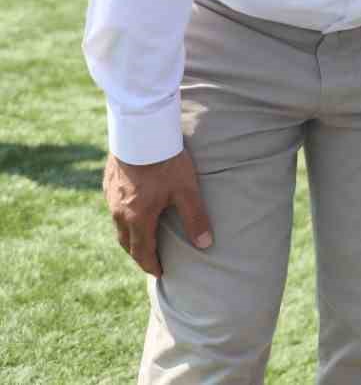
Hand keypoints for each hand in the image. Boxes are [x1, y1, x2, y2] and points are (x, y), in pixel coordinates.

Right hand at [103, 149, 212, 276]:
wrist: (140, 132)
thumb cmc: (165, 161)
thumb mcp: (186, 190)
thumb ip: (195, 218)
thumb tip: (206, 244)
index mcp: (137, 218)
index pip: (141, 252)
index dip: (151, 265)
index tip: (160, 273)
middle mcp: (118, 212)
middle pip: (126, 242)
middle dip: (138, 254)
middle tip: (151, 260)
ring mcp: (110, 197)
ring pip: (118, 226)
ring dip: (130, 237)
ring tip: (144, 239)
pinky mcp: (108, 183)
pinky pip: (114, 209)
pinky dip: (124, 219)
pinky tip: (133, 212)